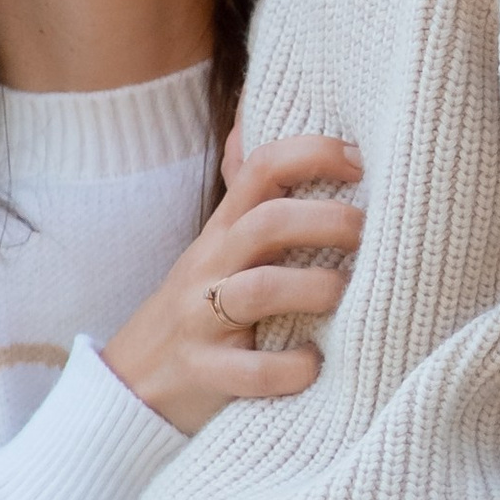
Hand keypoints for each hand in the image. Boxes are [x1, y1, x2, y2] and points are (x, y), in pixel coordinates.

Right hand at [97, 134, 363, 435]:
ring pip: (259, 291)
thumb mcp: (214, 245)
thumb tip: (252, 117)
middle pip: (267, 222)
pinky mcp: (203, 372)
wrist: (131, 382)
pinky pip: (252, 371)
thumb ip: (244, 192)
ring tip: (346, 295)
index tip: (361, 162)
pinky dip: (292, 369)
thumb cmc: (197, 306)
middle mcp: (210, 265)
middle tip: (368, 234)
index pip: (262, 168)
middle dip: (326, 221)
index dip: (313, 154)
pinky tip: (314, 364)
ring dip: (316, 289)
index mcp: (222, 230)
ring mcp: (202, 319)